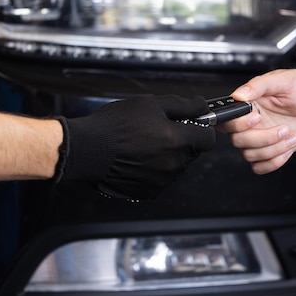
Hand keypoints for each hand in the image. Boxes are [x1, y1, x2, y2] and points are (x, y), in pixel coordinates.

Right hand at [56, 95, 215, 199]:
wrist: (88, 150)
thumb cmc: (114, 127)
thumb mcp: (150, 104)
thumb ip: (183, 105)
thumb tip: (201, 105)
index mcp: (177, 140)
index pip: (208, 138)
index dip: (201, 129)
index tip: (193, 125)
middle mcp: (173, 163)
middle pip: (192, 152)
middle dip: (182, 141)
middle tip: (159, 130)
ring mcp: (162, 179)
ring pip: (177, 166)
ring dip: (168, 156)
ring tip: (143, 144)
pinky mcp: (149, 191)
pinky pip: (161, 179)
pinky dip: (154, 170)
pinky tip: (138, 158)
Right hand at [220, 69, 295, 173]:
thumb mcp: (284, 80)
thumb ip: (259, 85)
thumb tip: (240, 94)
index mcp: (247, 104)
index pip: (227, 120)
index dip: (239, 124)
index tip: (257, 117)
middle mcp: (249, 123)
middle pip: (238, 140)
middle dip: (263, 138)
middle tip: (284, 128)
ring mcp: (258, 138)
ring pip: (250, 155)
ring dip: (273, 149)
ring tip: (291, 136)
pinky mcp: (268, 151)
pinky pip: (259, 167)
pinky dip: (273, 162)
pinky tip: (288, 148)